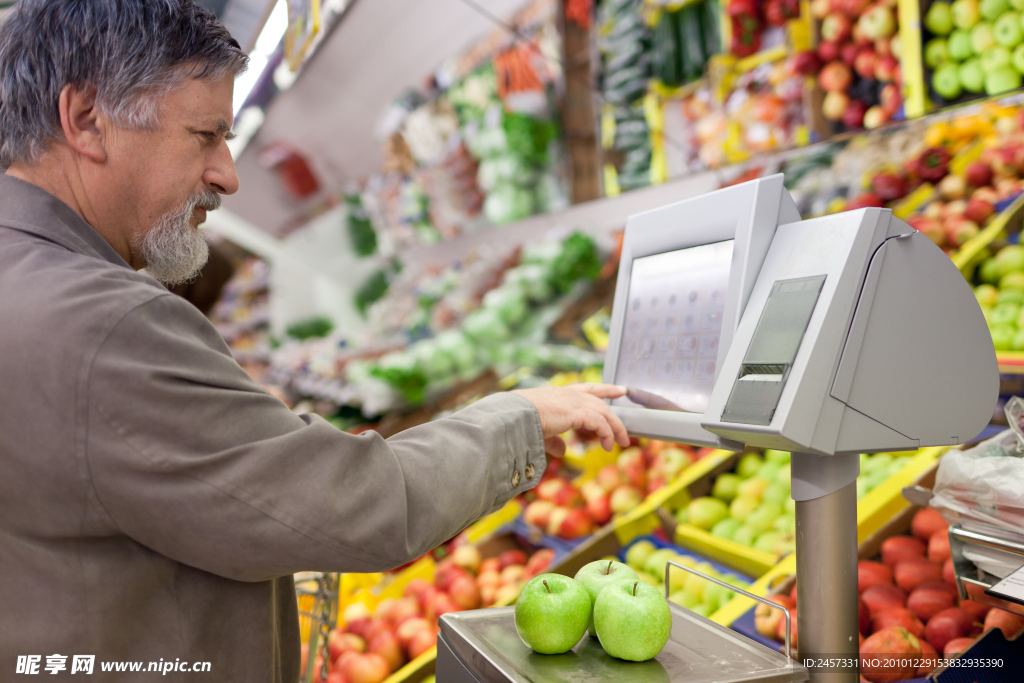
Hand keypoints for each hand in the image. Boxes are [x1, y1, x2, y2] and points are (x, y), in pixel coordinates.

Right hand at [512, 383, 629, 455]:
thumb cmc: (520, 422)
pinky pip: (600, 423)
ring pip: (604, 411)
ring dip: (615, 427)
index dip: (605, 389)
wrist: (513, 417)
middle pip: (600, 399)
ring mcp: (574, 401)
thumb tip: (563, 451)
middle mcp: (569, 394)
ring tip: (622, 441)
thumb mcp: (541, 431)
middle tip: (625, 425)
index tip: (620, 389)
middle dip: (616, 412)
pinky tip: (607, 445)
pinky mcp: (578, 412)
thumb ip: (554, 440)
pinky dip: (607, 434)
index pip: (587, 388)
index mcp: (559, 393)